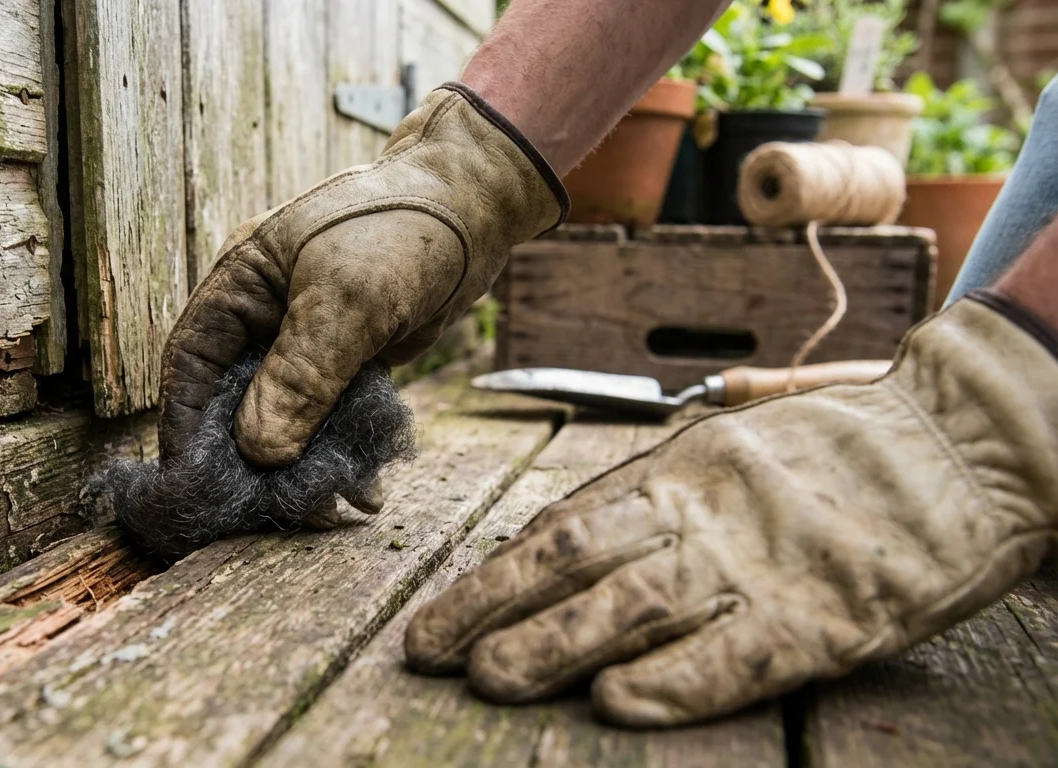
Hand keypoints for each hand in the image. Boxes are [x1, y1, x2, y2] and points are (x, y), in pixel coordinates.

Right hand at [159, 83, 565, 468]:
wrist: (474, 205)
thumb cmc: (399, 229)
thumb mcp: (346, 301)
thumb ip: (300, 376)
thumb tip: (259, 452)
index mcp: (242, 284)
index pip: (192, 360)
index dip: (185, 420)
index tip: (191, 478)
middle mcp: (267, 317)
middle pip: (237, 398)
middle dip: (249, 456)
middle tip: (265, 508)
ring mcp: (310, 342)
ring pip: (289, 416)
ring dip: (304, 463)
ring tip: (326, 506)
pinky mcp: (352, 362)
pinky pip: (335, 416)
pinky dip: (345, 450)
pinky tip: (364, 487)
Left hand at [405, 293, 1057, 725]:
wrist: (960, 445)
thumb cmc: (833, 455)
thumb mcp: (727, 450)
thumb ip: (651, 491)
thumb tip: (565, 531)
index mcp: (676, 475)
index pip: (561, 529)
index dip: (489, 578)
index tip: (433, 622)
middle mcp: (702, 514)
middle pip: (579, 563)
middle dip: (495, 609)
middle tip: (428, 652)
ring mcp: (760, 563)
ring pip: (639, 604)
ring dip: (557, 643)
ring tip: (490, 675)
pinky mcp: (824, 614)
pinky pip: (740, 652)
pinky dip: (678, 679)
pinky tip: (619, 702)